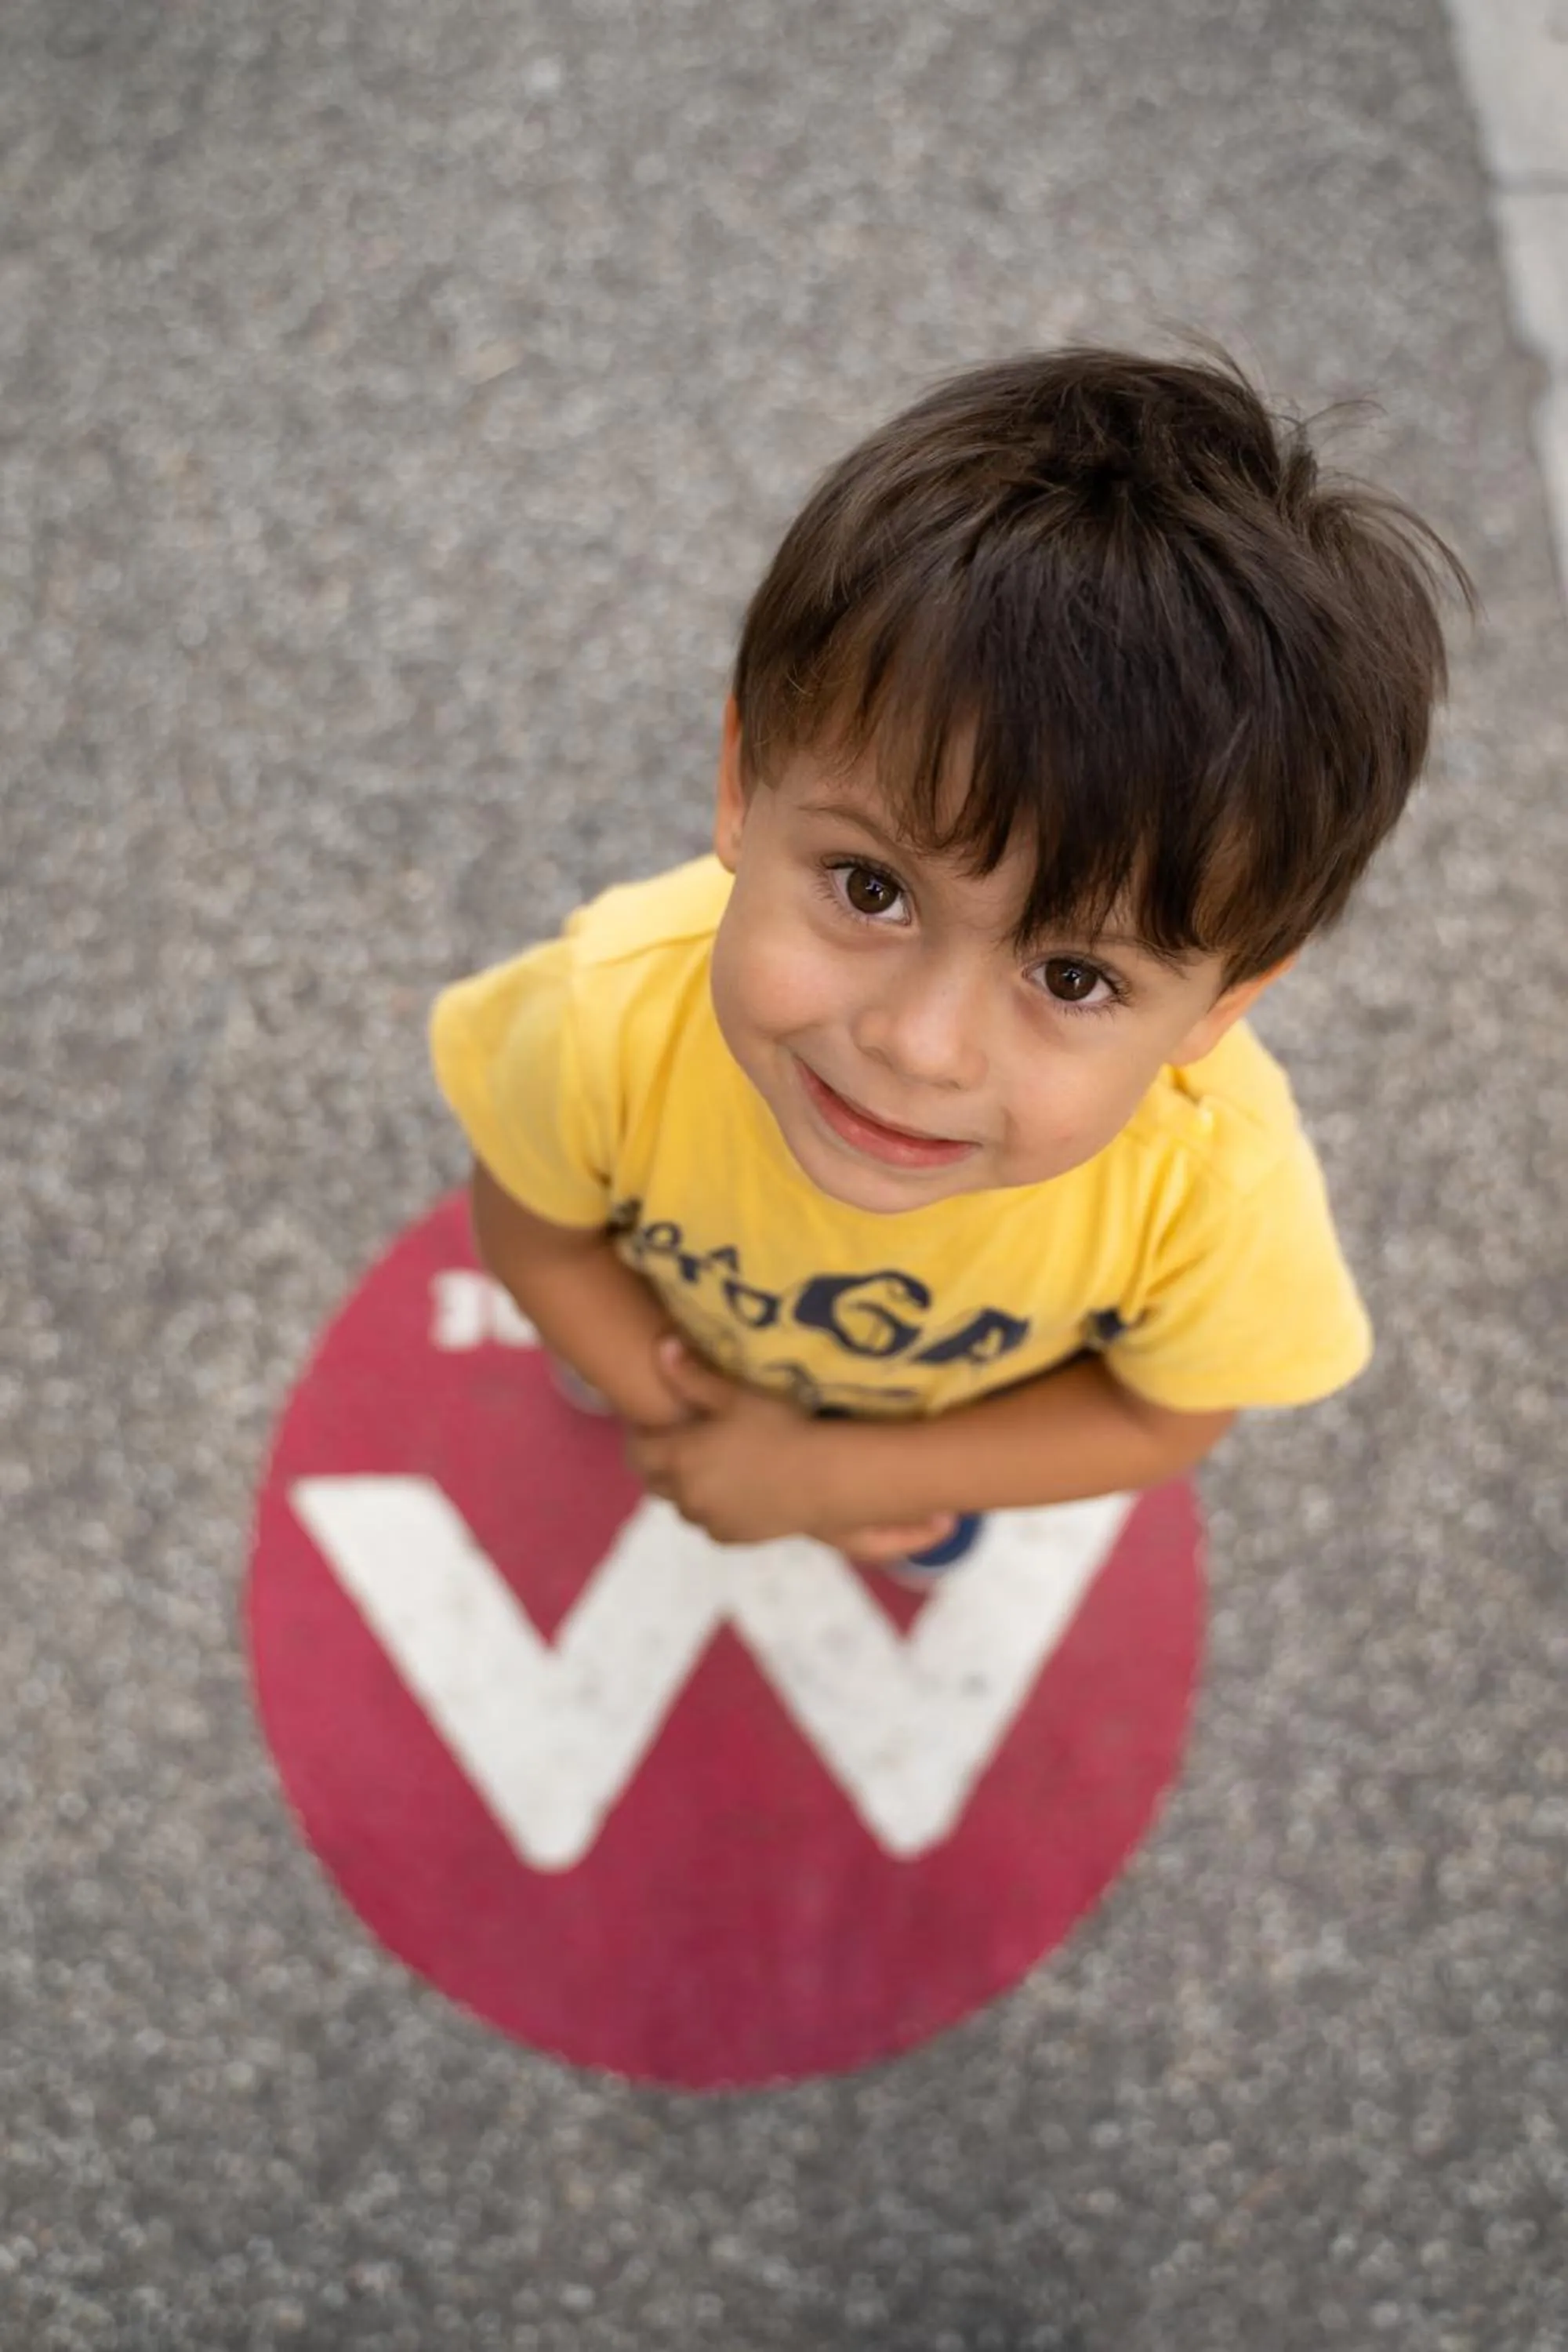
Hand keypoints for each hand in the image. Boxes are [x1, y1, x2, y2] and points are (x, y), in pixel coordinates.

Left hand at [625, 1339, 955, 1560]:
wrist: (824, 1476)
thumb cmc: (779, 1427)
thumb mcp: (734, 1395)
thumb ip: (692, 1376)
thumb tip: (661, 1347)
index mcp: (679, 1457)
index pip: (637, 1453)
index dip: (640, 1438)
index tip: (653, 1424)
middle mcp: (686, 1494)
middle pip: (654, 1483)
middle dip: (659, 1464)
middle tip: (679, 1444)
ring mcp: (709, 1519)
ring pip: (683, 1506)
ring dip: (687, 1489)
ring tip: (709, 1468)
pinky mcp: (733, 1537)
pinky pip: (710, 1525)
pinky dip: (713, 1510)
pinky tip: (733, 1493)